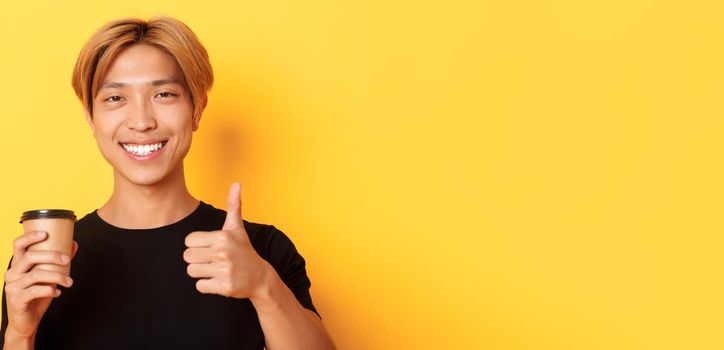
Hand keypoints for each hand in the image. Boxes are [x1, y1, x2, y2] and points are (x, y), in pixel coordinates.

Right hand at [3, 231, 77, 338]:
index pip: (18, 245)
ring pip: (36, 274)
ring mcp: (12, 286)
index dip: (30, 237)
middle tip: (68, 260)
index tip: (46, 234)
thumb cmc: (36, 296)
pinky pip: (35, 291)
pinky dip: (50, 291)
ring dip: (57, 276)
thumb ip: (57, 262)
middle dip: (52, 255)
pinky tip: (58, 293)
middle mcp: (12, 273)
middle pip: (30, 257)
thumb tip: (73, 244)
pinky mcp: (16, 299)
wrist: (26, 321)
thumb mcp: (48, 277)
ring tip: (69, 282)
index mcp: (17, 265)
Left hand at [184, 183, 271, 298]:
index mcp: (222, 237)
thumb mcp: (237, 228)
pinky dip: (207, 285)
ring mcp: (224, 270)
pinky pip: (199, 286)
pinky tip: (219, 280)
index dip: (197, 245)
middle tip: (213, 260)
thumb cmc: (243, 250)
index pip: (188, 241)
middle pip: (187, 256)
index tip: (210, 247)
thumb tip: (237, 183)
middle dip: (198, 259)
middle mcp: (223, 252)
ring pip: (191, 271)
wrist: (259, 277)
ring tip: (215, 269)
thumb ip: (234, 205)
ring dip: (201, 272)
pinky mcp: (224, 286)